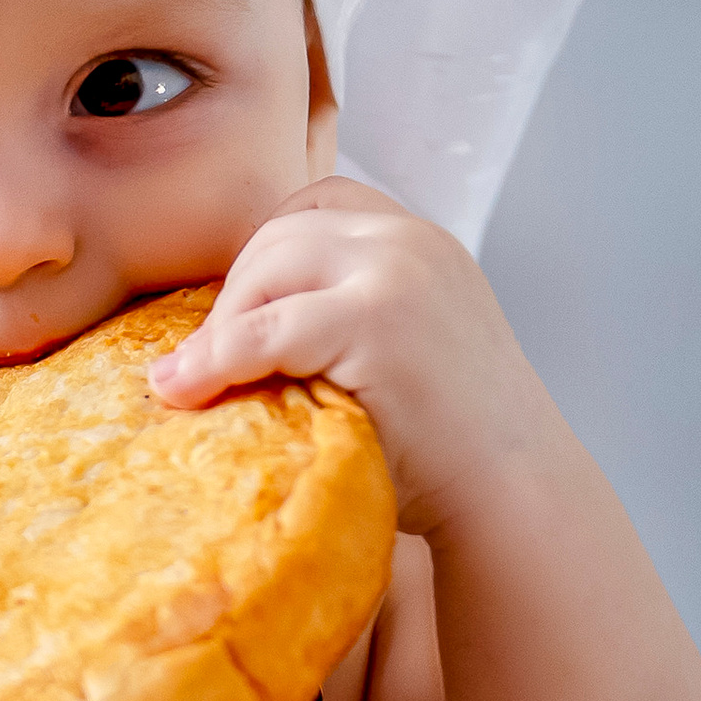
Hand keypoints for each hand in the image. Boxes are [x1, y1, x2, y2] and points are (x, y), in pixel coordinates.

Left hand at [148, 177, 553, 535]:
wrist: (511, 494)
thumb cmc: (449, 447)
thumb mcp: (402, 353)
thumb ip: (342, 320)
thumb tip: (230, 337)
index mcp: (420, 242)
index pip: (316, 207)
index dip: (263, 260)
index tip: (240, 321)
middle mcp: (411, 242)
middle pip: (281, 233)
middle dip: (232, 297)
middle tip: (204, 364)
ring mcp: (397, 273)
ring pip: (267, 268)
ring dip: (218, 326)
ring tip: (191, 381)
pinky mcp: (376, 320)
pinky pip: (265, 330)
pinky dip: (215, 359)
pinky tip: (188, 391)